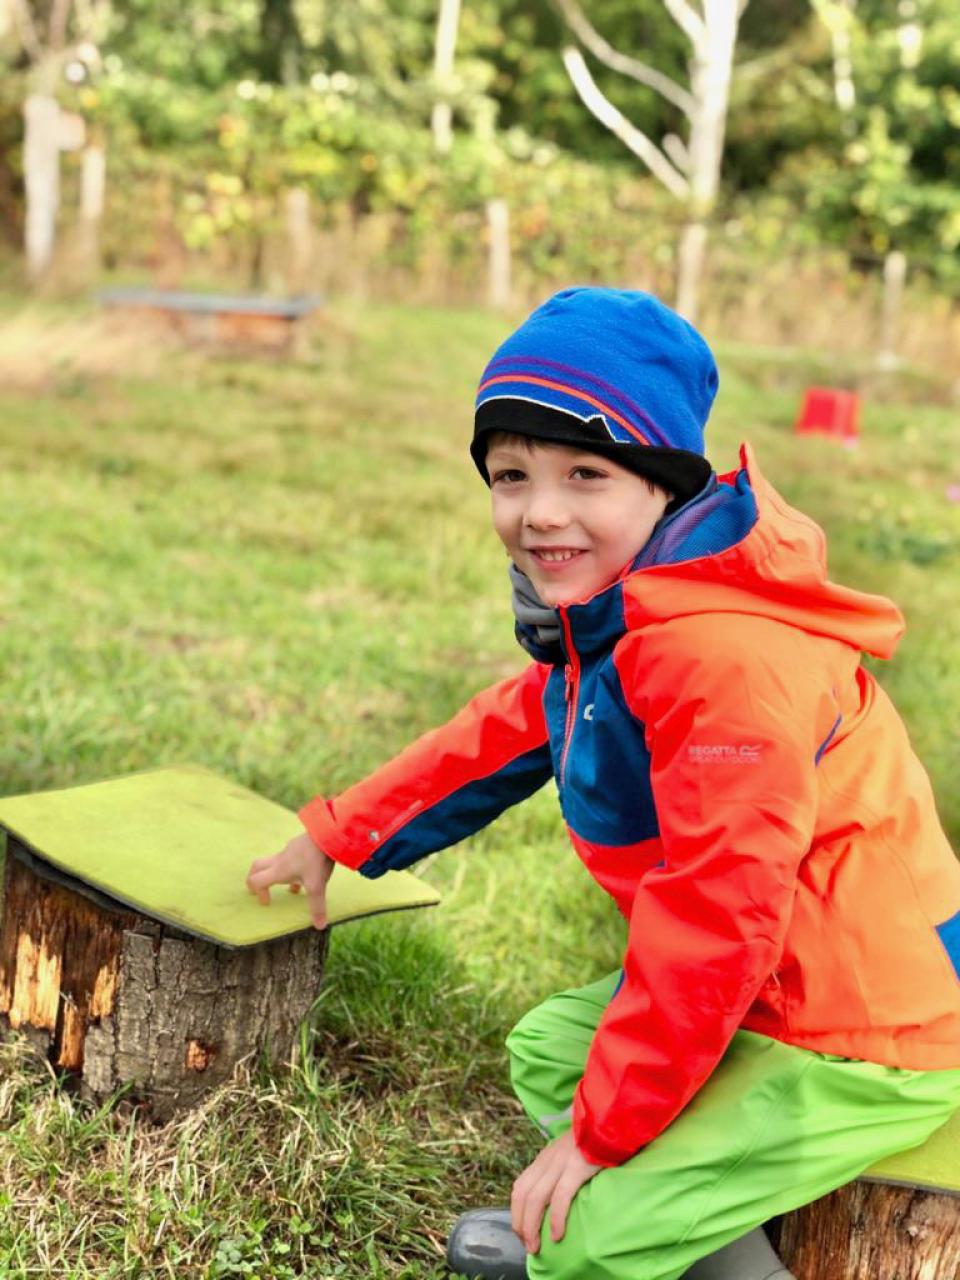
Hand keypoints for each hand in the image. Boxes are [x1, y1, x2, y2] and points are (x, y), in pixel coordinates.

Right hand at [246, 831, 333, 929]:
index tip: (268, 902)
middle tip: (261, 890)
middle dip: (255, 879)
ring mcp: (289, 850)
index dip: (258, 893)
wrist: (328, 834)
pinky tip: (308, 871)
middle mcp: (280, 859)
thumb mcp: (317, 886)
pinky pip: (290, 856)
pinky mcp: (299, 844)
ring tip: (293, 886)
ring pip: (275, 862)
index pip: (256, 880)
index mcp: (279, 870)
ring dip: (277, 874)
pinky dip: (293, 866)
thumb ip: (317, 907)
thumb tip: (320, 927)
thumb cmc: (317, 860)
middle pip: (257, 867)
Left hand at [511, 1129, 602, 1254]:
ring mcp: (561, 1161)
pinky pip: (561, 1195)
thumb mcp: (572, 1151)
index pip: (520, 1186)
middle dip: (521, 1224)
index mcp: (546, 1157)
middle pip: (523, 1194)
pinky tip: (557, 1235)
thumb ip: (561, 1167)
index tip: (523, 1232)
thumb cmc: (597, 1139)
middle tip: (528, 1246)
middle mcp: (548, 1159)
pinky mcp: (577, 1165)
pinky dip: (556, 1218)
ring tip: (536, 1246)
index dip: (517, 1212)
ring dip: (532, 1226)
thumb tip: (558, 1195)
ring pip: (536, 1197)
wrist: (612, 1117)